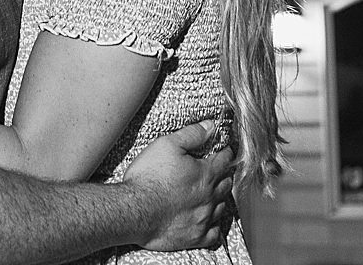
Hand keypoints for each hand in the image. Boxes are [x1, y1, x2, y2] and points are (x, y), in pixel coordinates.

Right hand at [122, 120, 235, 251]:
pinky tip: (210, 222)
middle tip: (221, 170)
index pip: (225, 160)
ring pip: (222, 207)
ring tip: (215, 193)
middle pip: (226, 184)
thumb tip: (210, 126)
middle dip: (225, 175)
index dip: (226, 153)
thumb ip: (192, 134)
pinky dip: (214, 227)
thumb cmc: (149, 177)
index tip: (226, 150)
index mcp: (205, 174)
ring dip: (220, 198)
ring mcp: (204, 218)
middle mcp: (209, 197)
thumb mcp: (167, 145)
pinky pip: (213, 234)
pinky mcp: (195, 236)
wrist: (135, 210)